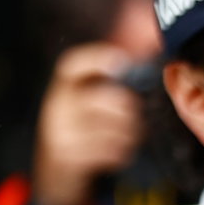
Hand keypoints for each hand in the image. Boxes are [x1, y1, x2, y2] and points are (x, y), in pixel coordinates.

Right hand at [33, 42, 148, 204]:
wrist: (55, 167)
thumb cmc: (82, 124)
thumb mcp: (88, 94)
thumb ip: (114, 70)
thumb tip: (147, 37)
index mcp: (63, 85)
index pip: (73, 65)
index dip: (98, 58)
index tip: (121, 60)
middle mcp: (58, 105)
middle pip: (106, 99)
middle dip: (129, 110)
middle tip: (132, 116)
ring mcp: (62, 132)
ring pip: (115, 128)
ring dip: (130, 134)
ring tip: (125, 135)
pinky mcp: (70, 156)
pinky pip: (111, 150)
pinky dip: (122, 152)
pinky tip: (115, 151)